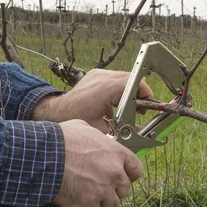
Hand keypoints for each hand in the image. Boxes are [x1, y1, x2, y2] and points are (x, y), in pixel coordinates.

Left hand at [32, 69, 153, 132]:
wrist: (58, 112)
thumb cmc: (79, 120)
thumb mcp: (105, 130)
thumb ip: (126, 131)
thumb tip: (143, 133)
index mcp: (106, 88)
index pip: (135, 82)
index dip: (145, 93)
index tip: (148, 105)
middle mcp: (103, 77)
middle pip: (132, 78)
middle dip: (139, 93)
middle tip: (141, 108)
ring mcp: (99, 73)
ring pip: (125, 77)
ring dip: (131, 90)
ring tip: (130, 105)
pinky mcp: (96, 74)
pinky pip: (115, 77)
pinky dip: (121, 87)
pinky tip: (118, 100)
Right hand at [52, 119, 142, 206]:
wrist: (42, 155)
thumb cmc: (61, 139)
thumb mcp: (84, 128)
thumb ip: (98, 138)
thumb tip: (98, 141)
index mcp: (116, 153)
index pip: (137, 170)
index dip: (129, 175)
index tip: (122, 177)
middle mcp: (114, 173)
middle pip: (126, 190)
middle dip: (114, 190)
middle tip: (101, 187)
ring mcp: (102, 190)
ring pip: (112, 205)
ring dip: (102, 202)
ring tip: (89, 196)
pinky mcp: (87, 204)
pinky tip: (79, 204)